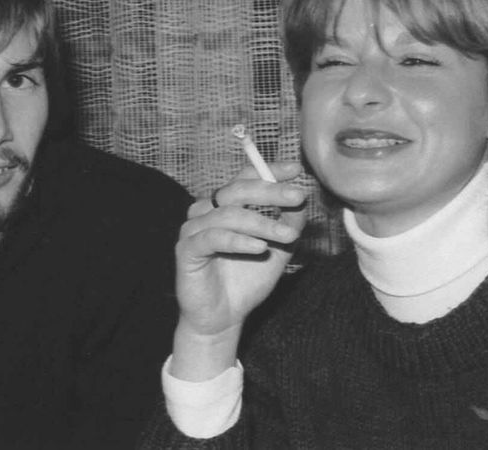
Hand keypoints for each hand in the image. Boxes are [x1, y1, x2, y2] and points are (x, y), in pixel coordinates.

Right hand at [170, 162, 306, 380]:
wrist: (224, 318)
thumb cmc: (246, 281)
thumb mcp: (277, 251)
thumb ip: (287, 225)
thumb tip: (301, 202)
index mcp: (225, 206)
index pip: (245, 178)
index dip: (268, 171)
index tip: (295, 170)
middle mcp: (206, 211)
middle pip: (236, 190)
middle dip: (270, 192)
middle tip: (298, 197)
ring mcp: (193, 229)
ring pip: (228, 214)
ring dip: (262, 223)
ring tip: (288, 236)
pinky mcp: (186, 250)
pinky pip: (213, 238)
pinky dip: (238, 241)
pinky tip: (260, 248)